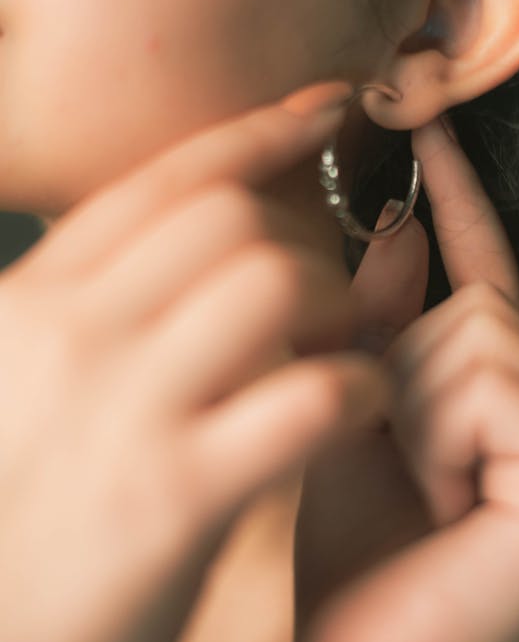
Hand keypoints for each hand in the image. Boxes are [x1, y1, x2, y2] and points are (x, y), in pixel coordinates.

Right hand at [0, 82, 389, 641]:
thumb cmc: (11, 532)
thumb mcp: (17, 396)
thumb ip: (82, 322)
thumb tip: (166, 270)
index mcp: (31, 306)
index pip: (160, 183)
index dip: (254, 134)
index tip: (322, 109)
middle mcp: (70, 337)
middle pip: (228, 217)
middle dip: (303, 236)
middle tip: (328, 288)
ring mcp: (124, 411)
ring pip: (273, 281)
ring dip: (338, 304)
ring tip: (347, 348)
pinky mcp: (177, 496)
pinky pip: (308, 397)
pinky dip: (358, 389)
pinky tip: (362, 409)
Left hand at [292, 117, 518, 641]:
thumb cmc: (353, 560)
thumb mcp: (350, 420)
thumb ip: (378, 328)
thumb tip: (395, 231)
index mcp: (508, 405)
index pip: (485, 279)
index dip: (460, 204)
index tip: (432, 128)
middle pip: (472, 306)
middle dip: (401, 366)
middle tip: (390, 455)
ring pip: (477, 334)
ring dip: (412, 403)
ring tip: (414, 488)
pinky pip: (494, 385)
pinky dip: (439, 432)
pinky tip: (442, 501)